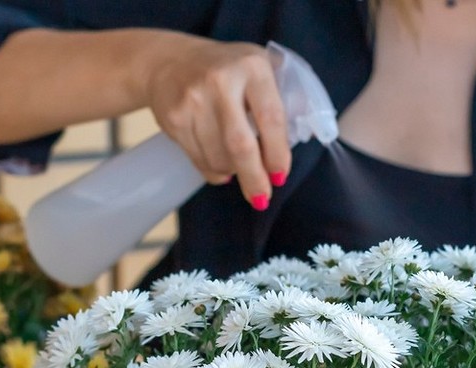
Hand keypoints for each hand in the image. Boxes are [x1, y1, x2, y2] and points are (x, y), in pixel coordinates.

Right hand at [146, 37, 291, 209]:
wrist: (168, 61)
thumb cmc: (225, 69)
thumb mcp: (258, 67)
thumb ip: (283, 94)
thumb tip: (308, 132)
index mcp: (251, 67)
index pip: (271, 118)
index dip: (277, 153)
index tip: (280, 175)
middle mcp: (221, 81)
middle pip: (241, 145)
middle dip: (254, 178)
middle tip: (262, 198)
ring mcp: (193, 101)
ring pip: (219, 158)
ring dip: (233, 172)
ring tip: (238, 168)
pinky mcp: (174, 119)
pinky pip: (199, 160)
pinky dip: (214, 170)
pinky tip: (219, 163)